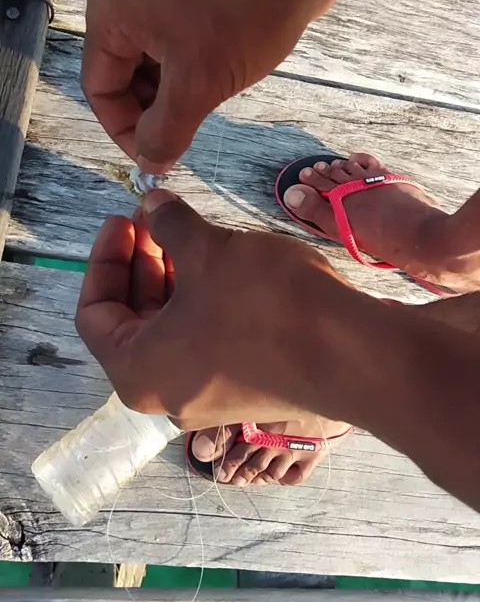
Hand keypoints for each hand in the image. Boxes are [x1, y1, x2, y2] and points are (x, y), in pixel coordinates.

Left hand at [76, 190, 354, 429]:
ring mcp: (208, 396)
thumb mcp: (208, 250)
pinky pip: (206, 339)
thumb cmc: (264, 304)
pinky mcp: (246, 388)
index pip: (94, 314)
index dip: (105, 259)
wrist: (354, 355)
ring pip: (174, 328)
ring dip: (175, 278)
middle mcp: (165, 395)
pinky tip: (223, 263)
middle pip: (134, 320)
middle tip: (156, 219)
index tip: (123, 218)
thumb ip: (169, 225)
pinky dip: (203, 300)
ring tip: (190, 233)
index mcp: (138, 372)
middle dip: (142, 264)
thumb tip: (152, 204)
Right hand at [82, 0, 312, 173]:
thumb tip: (149, 165)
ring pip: (153, 64)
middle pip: (124, 76)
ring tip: (207, 108)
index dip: (123, 131)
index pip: (100, 89)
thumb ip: (165, 131)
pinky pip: (177, 45)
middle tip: (185, 139)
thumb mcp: (197, 85)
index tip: (157, 159)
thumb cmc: (242, 14)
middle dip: (152, 112)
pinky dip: (190, 71)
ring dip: (174, 95)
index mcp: (109, 11)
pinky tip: (218, 83)